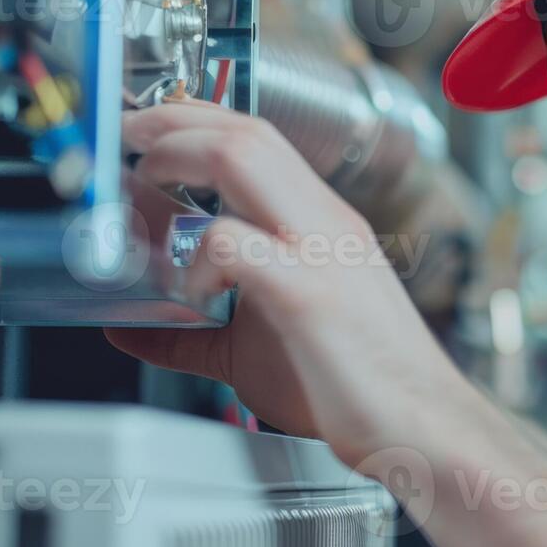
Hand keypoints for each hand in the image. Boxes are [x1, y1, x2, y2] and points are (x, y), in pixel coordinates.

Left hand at [107, 101, 470, 466]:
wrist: (421, 427)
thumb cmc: (353, 389)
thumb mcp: (251, 354)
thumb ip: (189, 336)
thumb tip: (127, 329)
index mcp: (318, 223)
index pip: (256, 137)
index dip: (192, 118)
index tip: (143, 127)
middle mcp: (323, 222)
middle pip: (245, 128)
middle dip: (171, 119)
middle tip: (125, 136)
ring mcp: (320, 251)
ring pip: (244, 155)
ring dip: (178, 156)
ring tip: (142, 184)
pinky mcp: (308, 294)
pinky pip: (236, 244)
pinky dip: (196, 257)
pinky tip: (188, 291)